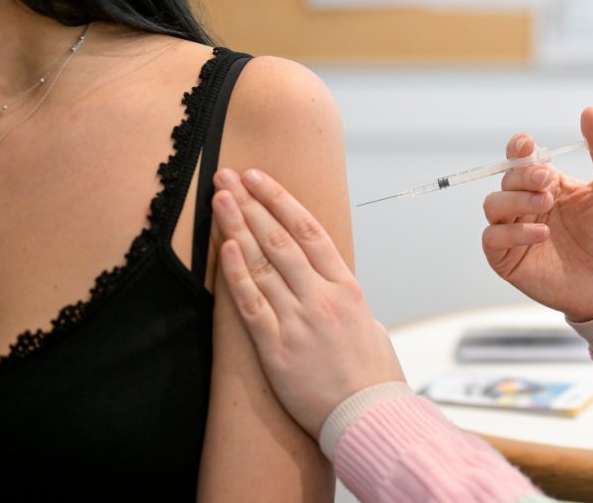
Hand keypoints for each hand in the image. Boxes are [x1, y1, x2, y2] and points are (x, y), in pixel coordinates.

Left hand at [212, 168, 404, 439]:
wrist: (369, 416)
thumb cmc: (373, 375)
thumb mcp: (369, 325)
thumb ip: (347, 301)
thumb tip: (333, 287)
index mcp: (347, 287)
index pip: (310, 230)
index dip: (280, 200)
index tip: (259, 178)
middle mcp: (322, 297)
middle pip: (280, 239)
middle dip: (251, 203)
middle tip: (227, 176)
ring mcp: (299, 320)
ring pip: (262, 263)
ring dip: (238, 228)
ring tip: (219, 200)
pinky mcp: (278, 348)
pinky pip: (252, 304)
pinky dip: (236, 275)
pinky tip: (224, 248)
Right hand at [482, 107, 592, 321]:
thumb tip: (589, 111)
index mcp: (548, 184)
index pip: (521, 158)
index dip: (518, 148)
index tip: (526, 145)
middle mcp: (528, 205)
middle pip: (505, 178)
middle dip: (523, 176)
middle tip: (549, 183)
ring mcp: (516, 232)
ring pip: (492, 204)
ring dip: (515, 200)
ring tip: (545, 206)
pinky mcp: (509, 260)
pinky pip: (492, 238)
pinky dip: (512, 232)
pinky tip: (542, 234)